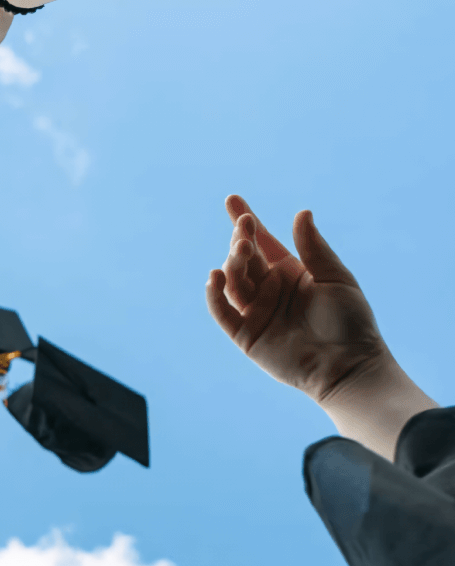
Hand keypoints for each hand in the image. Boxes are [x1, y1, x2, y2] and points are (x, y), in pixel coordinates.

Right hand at [207, 196, 433, 456]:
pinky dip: (215, 295)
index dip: (246, 222)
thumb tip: (301, 213)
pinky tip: (215, 277)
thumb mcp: (336, 278)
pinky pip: (222, 312)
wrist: (347, 365)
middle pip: (245, 258)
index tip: (233, 200)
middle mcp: (269, 289)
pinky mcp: (245, 335)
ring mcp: (255, 312)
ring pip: (233, 281)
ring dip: (232, 263)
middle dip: (241, 239)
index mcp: (290, 273)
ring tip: (240, 250)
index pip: (263, 242)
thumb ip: (314, 248)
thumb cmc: (350, 321)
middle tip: (245, 227)